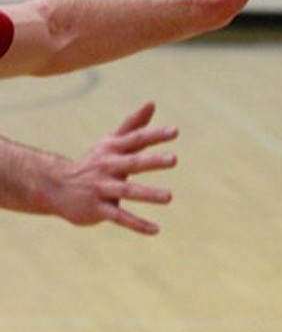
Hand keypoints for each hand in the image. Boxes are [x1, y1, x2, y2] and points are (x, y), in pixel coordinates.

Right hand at [49, 102, 177, 234]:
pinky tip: (156, 229)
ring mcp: (102, 188)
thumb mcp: (111, 142)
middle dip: (152, 161)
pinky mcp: (97, 208)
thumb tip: (152, 102)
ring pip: (127, 191)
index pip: (136, 139)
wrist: (55, 186)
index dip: (155, 135)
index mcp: (113, 150)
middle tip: (174, 160)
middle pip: (132, 163)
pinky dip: (137, 224)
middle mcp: (108, 167)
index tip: (175, 131)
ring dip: (148, 194)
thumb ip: (134, 125)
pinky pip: (119, 217)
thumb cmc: (93, 162)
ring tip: (169, 197)